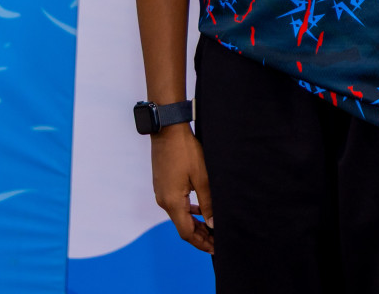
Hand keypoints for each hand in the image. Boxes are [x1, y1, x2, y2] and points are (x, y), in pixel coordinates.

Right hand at [151, 125, 213, 252]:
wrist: (167, 131)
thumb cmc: (186, 151)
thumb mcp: (202, 177)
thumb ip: (207, 202)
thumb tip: (212, 223)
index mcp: (172, 202)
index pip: (186, 232)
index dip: (201, 242)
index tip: (215, 248)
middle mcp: (163, 201)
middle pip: (182, 226)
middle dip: (200, 236)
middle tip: (216, 241)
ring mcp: (161, 193)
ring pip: (179, 216)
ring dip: (194, 223)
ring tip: (211, 228)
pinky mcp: (162, 185)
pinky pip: (176, 205)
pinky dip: (188, 212)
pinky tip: (198, 209)